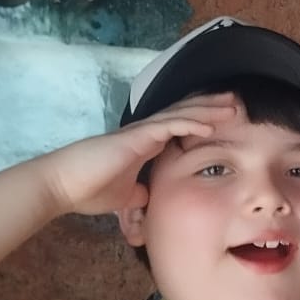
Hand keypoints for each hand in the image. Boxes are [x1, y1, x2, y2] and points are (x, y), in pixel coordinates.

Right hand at [35, 93, 237, 215]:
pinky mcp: (135, 137)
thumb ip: (140, 192)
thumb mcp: (126, 195)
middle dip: (211, 107)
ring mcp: (140, 132)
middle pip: (185, 113)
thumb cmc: (89, 189)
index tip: (226, 119)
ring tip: (231, 107)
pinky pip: (168, 126)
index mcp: (146, 144)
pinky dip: (190, 123)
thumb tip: (151, 198)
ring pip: (181, 114)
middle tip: (236, 102)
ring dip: (207, 110)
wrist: (63, 186)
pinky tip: (209, 124)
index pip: (181, 126)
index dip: (203, 119)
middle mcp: (146, 133)